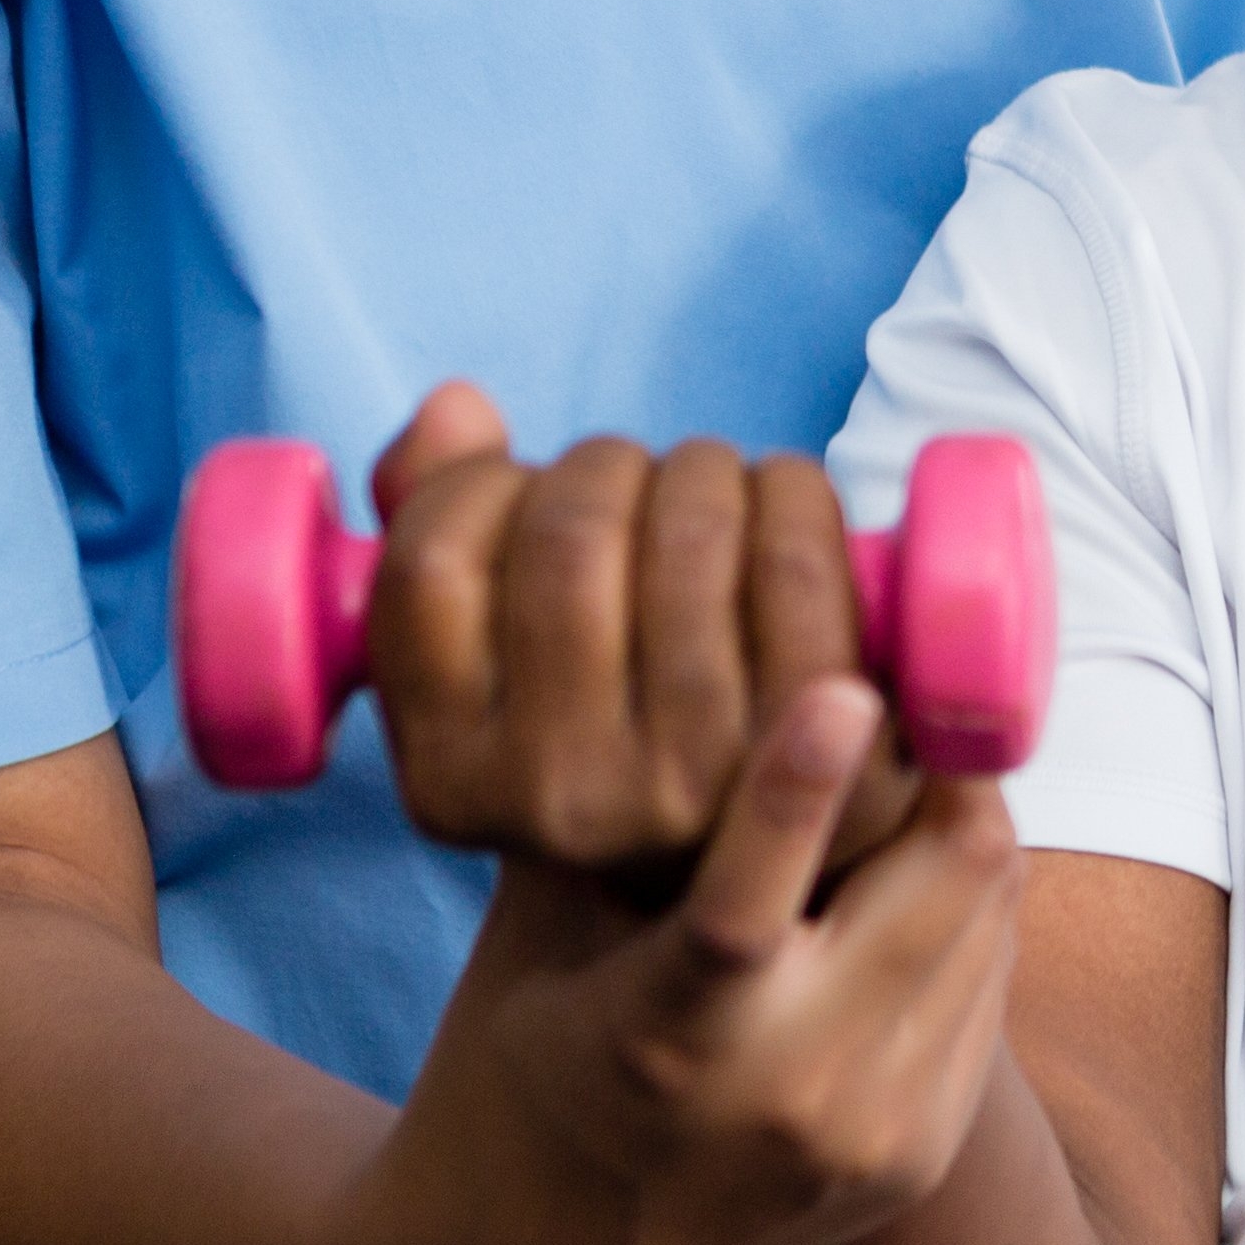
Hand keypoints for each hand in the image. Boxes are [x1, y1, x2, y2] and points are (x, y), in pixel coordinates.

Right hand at [358, 679, 1026, 1244]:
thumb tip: (688, 613)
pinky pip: (989, 976)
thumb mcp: (544, 918)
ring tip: (920, 765)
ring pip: (991, 910)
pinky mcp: (919, 1158)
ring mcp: (871, 1136)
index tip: (843, 687)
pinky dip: (965, 906)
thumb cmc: (521, 1044)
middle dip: (942, 765)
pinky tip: (915, 868)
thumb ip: (623, 786)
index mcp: (664, 1036)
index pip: (744, 907)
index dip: (802, 787)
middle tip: (916, 690)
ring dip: (964, 824)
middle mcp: (786, 1097)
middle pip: (943, 879)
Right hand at [361, 384, 921, 885]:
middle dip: (608, 462)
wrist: (759, 838)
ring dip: (705, 467)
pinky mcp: (814, 740)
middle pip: (570, 532)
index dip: (481, 481)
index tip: (523, 488)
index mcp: (451, 783)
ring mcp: (691, 779)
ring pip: (689, 527)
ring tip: (709, 488)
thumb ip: (439, 528)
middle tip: (635, 480)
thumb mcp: (499, 666)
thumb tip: (453, 406)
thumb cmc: (617, 714)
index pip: (430, 566)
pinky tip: (782, 501)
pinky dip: (792, 489)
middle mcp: (561, 799)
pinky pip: (794, 557)